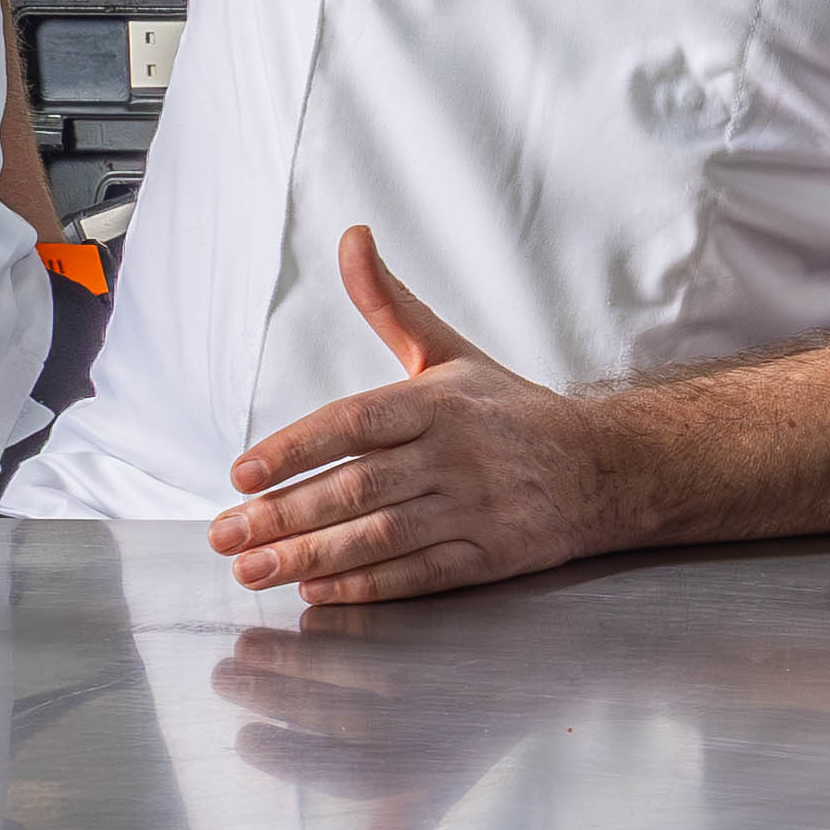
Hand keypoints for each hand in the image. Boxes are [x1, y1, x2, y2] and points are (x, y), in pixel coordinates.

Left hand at [211, 226, 623, 606]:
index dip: (295, 448)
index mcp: (440, 402)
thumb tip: (351, 237)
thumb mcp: (451, 351)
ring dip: (310, 557)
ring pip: (381, 536)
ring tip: (253, 569)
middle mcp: (457, 454)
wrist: (604, 467)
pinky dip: (368, 586)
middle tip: (225, 535)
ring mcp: (477, 507)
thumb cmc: (511, 411)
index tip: (240, 474)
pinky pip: (421, 574)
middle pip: (358, 487)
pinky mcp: (492, 555)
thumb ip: (390, 304)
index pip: (355, 422)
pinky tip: (319, 592)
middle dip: (283, 515)